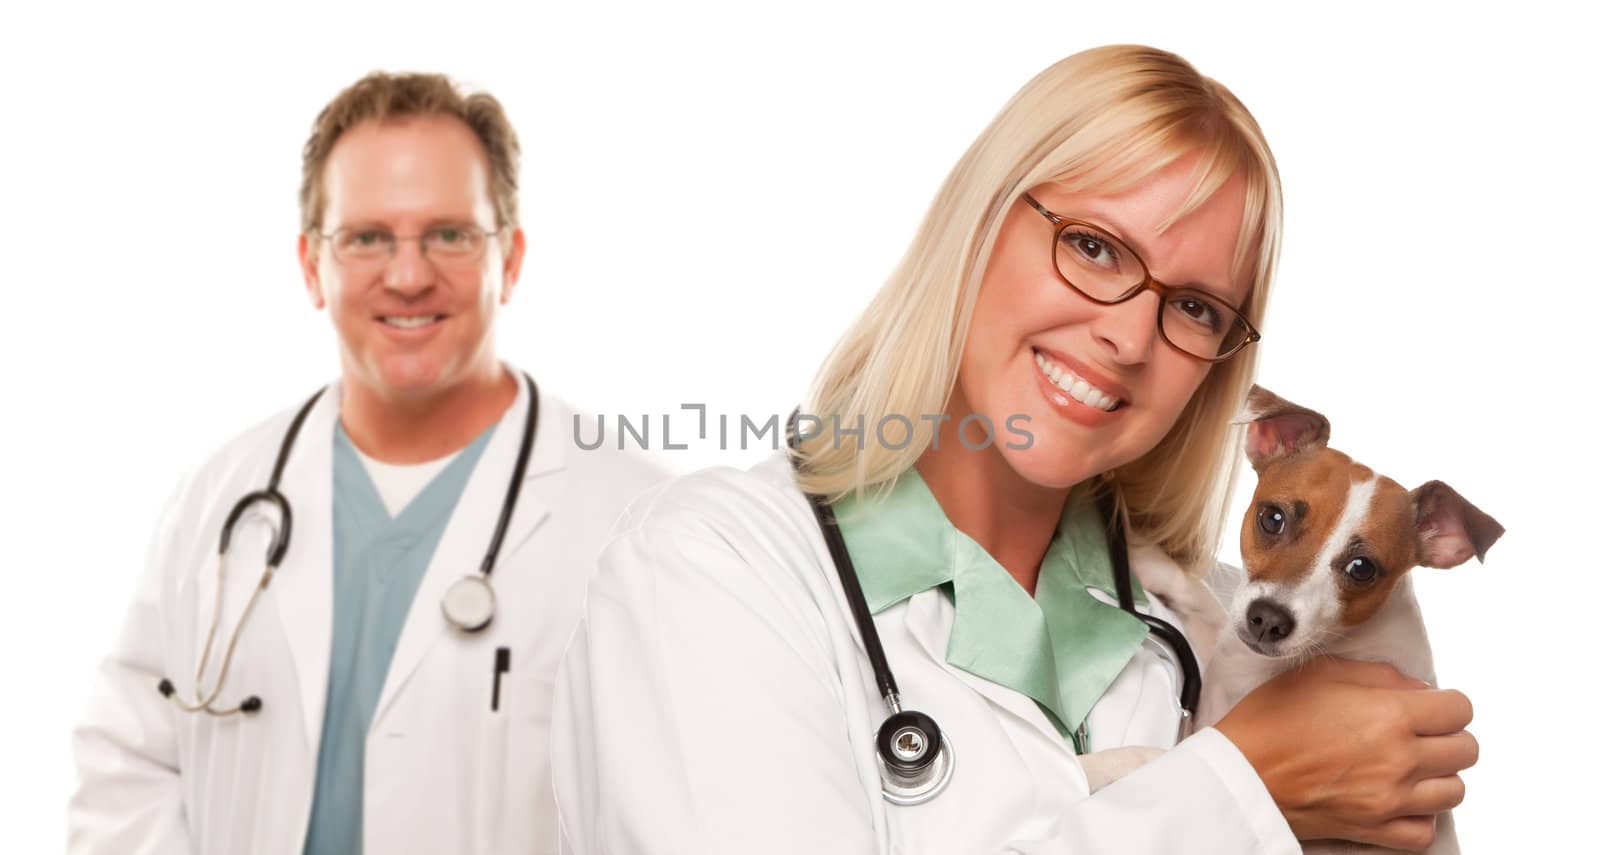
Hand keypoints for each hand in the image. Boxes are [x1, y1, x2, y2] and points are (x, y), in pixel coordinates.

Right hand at [1213, 656, 1476, 851]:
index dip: (1446, 703)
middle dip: (1447, 736)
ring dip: (1438, 775)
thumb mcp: (1319, 674)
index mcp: (1389, 715)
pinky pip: (1425, 830)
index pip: (1460, 709)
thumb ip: (1377, 675)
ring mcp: (1390, 800)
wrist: (1239, 773)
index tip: (1429, 706)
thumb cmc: (1269, 722)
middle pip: (1466, 750)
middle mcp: (1399, 759)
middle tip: (1419, 732)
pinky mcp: (1375, 830)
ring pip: (1454, 791)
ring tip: (1410, 766)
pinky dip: (1421, 816)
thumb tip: (1414, 688)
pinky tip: (1400, 800)